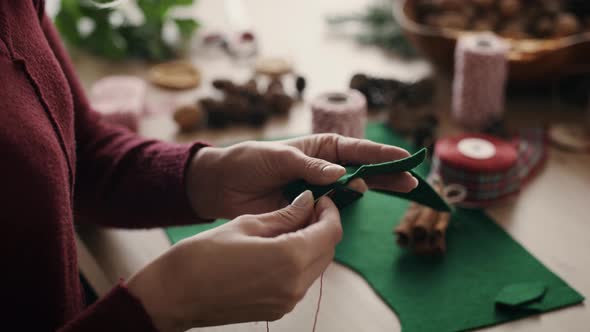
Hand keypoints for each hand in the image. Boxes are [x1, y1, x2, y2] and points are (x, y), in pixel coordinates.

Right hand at [128, 192, 340, 331]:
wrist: (174, 295)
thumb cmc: (203, 254)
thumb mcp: (246, 224)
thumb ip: (285, 215)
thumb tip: (308, 201)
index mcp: (289, 258)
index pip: (331, 232)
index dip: (331, 211)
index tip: (321, 198)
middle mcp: (295, 284)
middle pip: (328, 250)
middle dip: (323, 227)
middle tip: (306, 209)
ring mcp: (287, 302)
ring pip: (316, 267)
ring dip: (312, 245)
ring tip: (291, 226)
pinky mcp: (278, 310)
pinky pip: (300, 281)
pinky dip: (299, 262)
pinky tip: (280, 247)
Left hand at [186, 134, 417, 219]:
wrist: (222, 186)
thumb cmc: (250, 161)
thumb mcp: (280, 156)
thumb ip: (311, 166)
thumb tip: (343, 176)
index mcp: (321, 149)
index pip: (357, 150)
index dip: (381, 155)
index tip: (405, 158)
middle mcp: (326, 170)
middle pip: (365, 172)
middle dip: (388, 175)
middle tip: (412, 181)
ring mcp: (320, 192)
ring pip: (353, 194)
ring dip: (374, 193)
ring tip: (401, 190)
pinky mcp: (309, 212)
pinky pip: (332, 214)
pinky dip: (344, 213)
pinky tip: (355, 209)